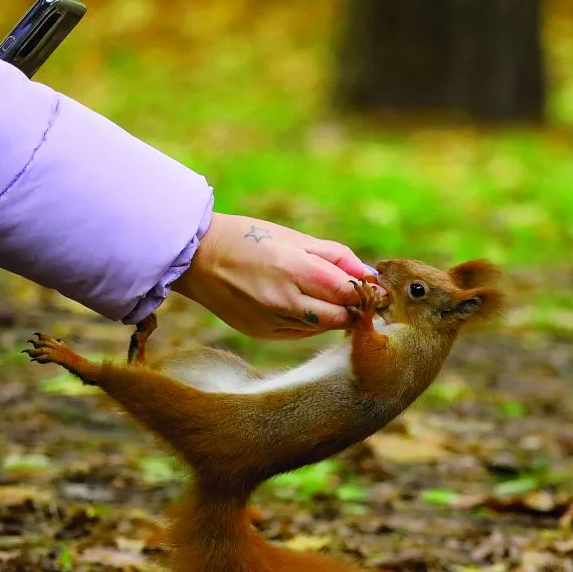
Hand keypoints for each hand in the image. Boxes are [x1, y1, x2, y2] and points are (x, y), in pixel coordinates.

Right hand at [171, 213, 382, 339]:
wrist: (197, 257)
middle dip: (354, 308)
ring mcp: (272, 321)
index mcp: (295, 270)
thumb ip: (334, 256)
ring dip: (333, 316)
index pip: (348, 291)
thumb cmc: (248, 238)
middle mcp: (285, 300)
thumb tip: (367, 273)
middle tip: (360, 298)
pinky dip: (311, 322)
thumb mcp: (293, 238)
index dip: (366, 292)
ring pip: (322, 328)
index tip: (375, 290)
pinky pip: (300, 333)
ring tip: (329, 299)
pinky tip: (305, 306)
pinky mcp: (261, 333)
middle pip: (340, 316)